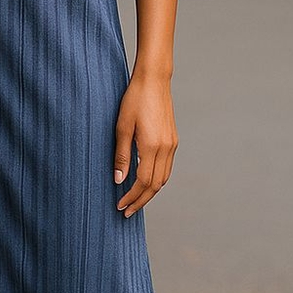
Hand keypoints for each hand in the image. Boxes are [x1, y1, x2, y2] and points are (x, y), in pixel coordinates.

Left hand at [113, 71, 177, 217]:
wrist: (154, 81)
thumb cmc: (134, 100)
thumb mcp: (122, 127)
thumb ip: (122, 155)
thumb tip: (118, 180)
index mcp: (152, 147)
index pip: (142, 183)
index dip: (131, 197)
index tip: (120, 206)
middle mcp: (166, 149)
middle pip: (155, 185)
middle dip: (141, 200)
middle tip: (127, 211)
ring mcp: (172, 144)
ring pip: (163, 178)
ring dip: (150, 192)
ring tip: (135, 199)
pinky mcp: (173, 139)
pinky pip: (167, 167)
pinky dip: (156, 179)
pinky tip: (145, 180)